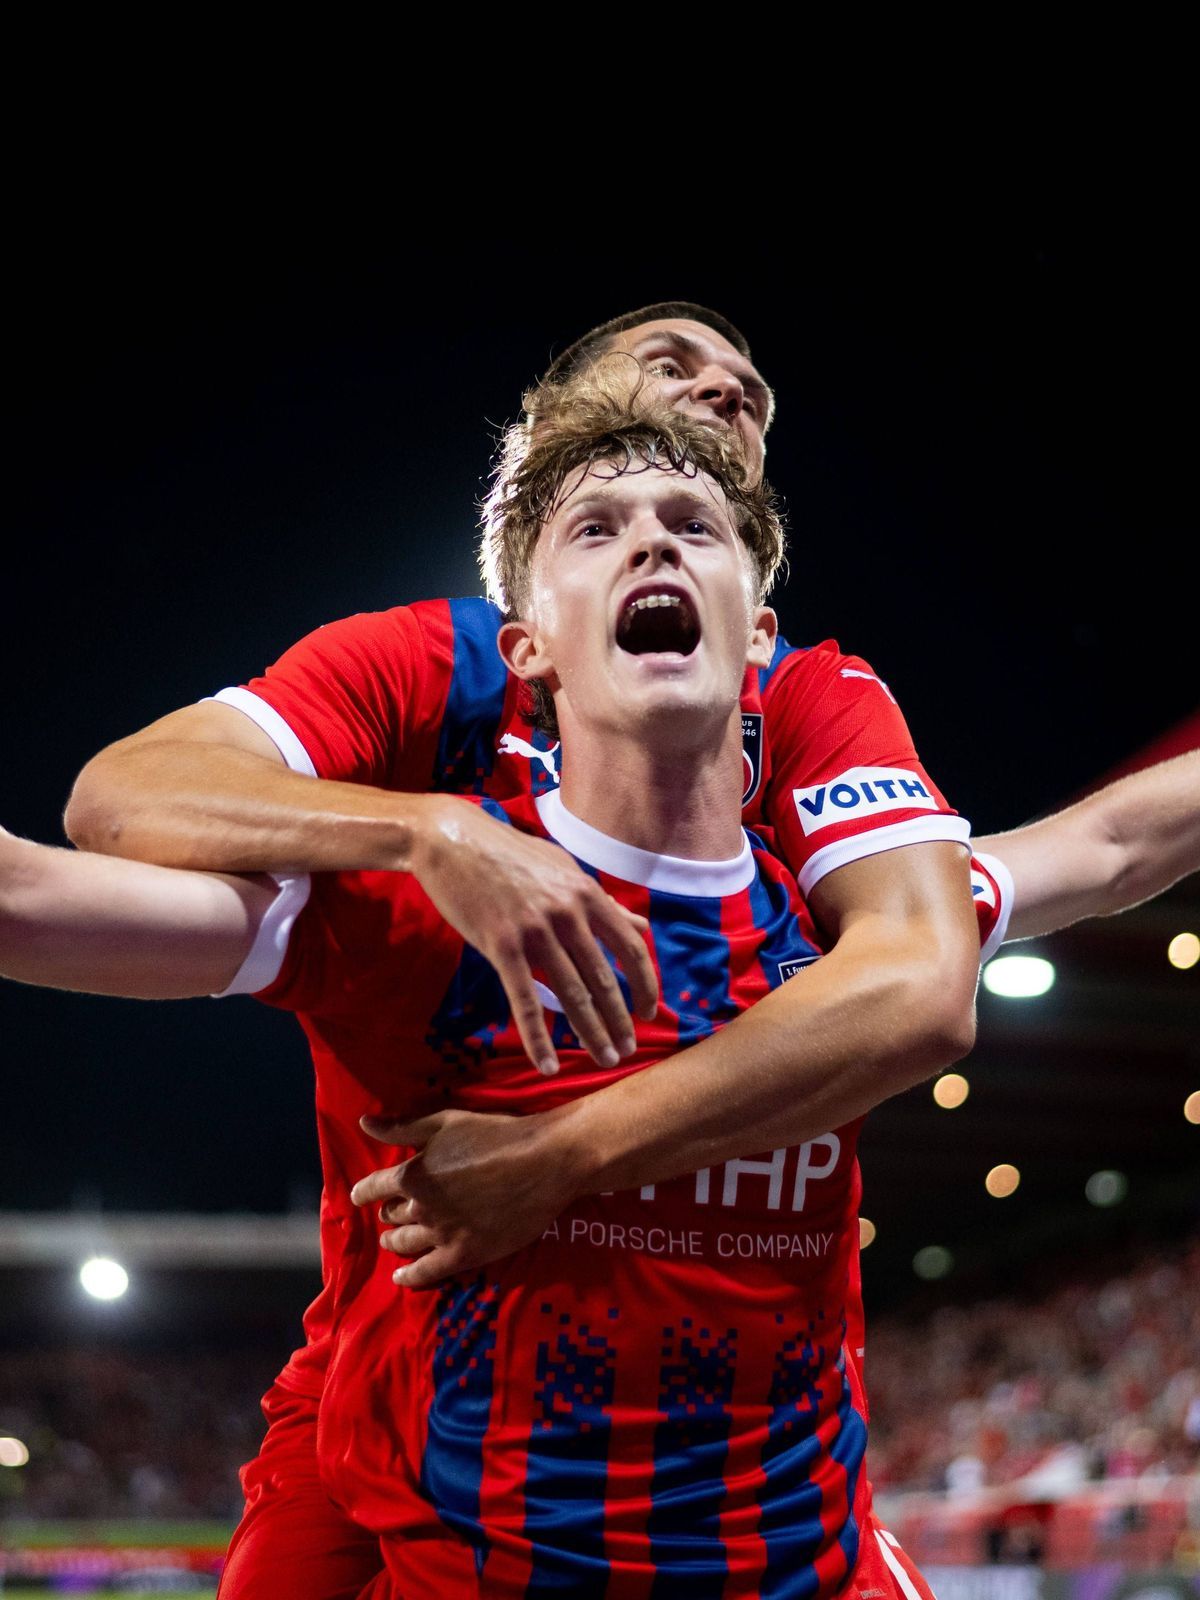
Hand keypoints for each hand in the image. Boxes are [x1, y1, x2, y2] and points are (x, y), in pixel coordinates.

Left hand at [351, 1107, 582, 1287]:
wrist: (542, 1163)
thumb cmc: (495, 1134)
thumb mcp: (445, 1122)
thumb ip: (401, 1127)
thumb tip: (363, 1123)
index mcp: (412, 1174)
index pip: (374, 1187)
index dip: (363, 1192)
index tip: (358, 1196)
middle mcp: (421, 1208)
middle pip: (392, 1216)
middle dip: (388, 1213)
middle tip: (391, 1213)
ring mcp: (442, 1234)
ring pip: (405, 1243)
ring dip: (395, 1241)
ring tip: (393, 1240)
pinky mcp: (465, 1254)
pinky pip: (427, 1272)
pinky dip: (410, 1277)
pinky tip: (401, 1277)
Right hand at [411, 797, 656, 1075]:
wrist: (455, 840)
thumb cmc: (511, 854)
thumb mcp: (564, 870)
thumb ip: (602, 903)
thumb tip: (640, 925)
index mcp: (587, 894)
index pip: (630, 947)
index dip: (644, 985)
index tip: (648, 1012)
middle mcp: (568, 913)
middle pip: (604, 978)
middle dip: (620, 1020)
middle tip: (628, 1050)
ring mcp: (535, 930)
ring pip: (571, 994)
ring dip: (591, 1033)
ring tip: (605, 1059)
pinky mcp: (501, 946)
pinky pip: (524, 1000)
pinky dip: (538, 1038)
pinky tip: (548, 1064)